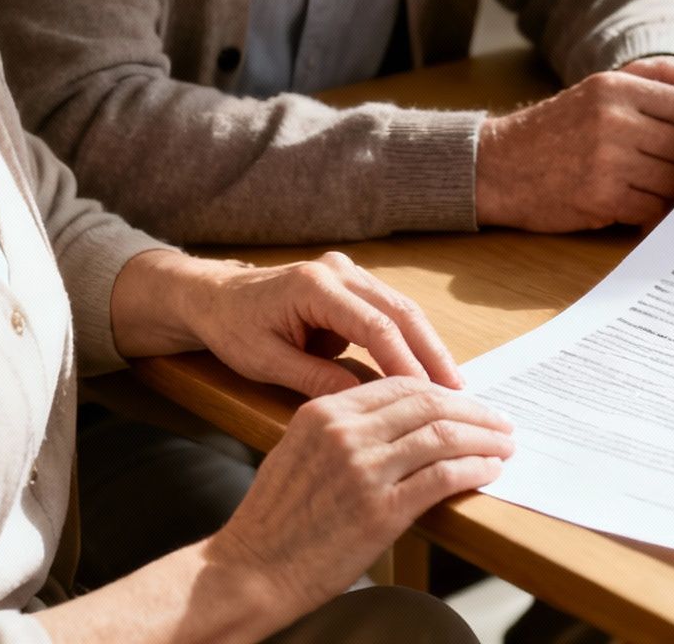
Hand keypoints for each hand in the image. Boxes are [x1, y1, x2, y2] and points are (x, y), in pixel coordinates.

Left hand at [115, 250, 462, 396]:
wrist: (215, 297)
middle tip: (458, 393)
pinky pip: (390, 313)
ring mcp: (348, 273)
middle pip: (400, 311)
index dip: (405, 361)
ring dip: (428, 347)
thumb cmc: (234, 328)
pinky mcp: (352, 285)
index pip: (374, 325)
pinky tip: (427, 372)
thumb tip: (362, 403)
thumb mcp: (265, 362)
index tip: (430, 395)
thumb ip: (314, 379)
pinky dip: (410, 341)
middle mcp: (338, 271)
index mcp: (314, 285)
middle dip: (431, 353)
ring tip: (452, 386)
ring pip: (402, 310)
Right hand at [213, 377, 513, 617]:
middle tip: (499, 422)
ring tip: (503, 446)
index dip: (443, 393)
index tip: (467, 404)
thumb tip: (399, 426)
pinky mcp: (381, 511)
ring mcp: (365, 471)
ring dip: (483, 439)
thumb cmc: (275, 519)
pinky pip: (442, 477)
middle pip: (429, 404)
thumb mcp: (298, 452)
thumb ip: (342, 430)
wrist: (252, 570)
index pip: (400, 385)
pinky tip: (487, 472)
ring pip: (443, 436)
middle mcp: (346, 434)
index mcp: (324, 413)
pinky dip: (473, 470)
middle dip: (473, 412)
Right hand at [474, 70, 673, 231]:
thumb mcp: (601, 88)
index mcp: (616, 87)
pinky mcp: (601, 196)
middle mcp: (613, 118)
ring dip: (671, 192)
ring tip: (657, 191)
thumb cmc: (558, 128)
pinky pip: (651, 207)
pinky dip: (650, 212)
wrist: (497, 166)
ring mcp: (607, 158)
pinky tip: (635, 207)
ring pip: (673, 180)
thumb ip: (658, 77)